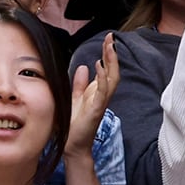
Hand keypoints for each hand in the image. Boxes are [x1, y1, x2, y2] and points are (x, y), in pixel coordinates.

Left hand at [67, 33, 118, 158]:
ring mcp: (101, 103)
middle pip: (112, 71)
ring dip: (111, 63)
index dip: (108, 54)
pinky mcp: (96, 110)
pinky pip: (102, 93)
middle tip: (111, 38)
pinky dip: (102, 79)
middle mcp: (102, 96)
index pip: (107, 69)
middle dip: (112, 54)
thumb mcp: (75, 98)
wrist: (72, 146)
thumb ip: (80, 83)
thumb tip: (84, 67)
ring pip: (112, 79)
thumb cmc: (74, 124)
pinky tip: (99, 66)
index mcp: (97, 91)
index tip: (108, 39)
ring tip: (109, 47)